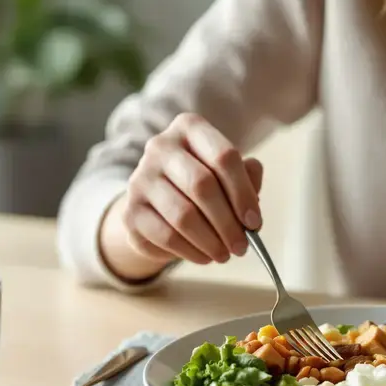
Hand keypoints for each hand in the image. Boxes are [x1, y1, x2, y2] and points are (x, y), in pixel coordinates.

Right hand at [100, 113, 263, 277]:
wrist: (156, 203)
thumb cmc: (201, 186)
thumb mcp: (228, 175)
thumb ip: (246, 176)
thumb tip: (253, 186)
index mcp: (190, 128)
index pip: (224, 157)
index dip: (244, 193)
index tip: (254, 222)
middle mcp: (160, 147)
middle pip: (203, 186)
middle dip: (228, 222)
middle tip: (242, 247)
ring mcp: (141, 178)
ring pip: (184, 215)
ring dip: (211, 241)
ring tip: (225, 254)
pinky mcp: (130, 211)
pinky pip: (166, 236)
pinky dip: (191, 251)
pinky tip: (204, 257)